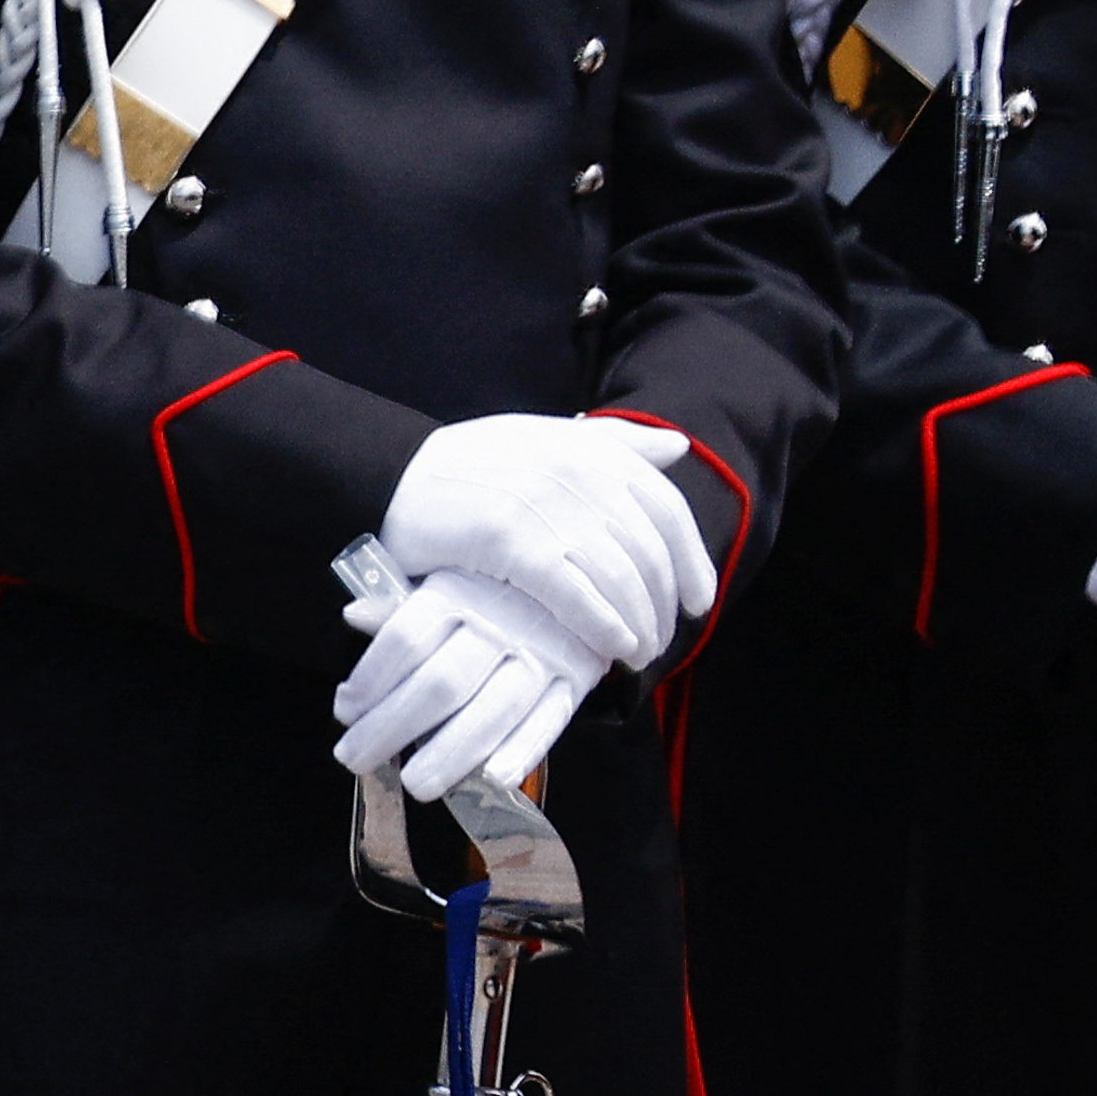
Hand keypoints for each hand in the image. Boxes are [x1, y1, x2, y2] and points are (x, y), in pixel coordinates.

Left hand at [334, 566, 605, 798]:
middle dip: (392, 727)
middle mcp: (502, 618)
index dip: (371, 679)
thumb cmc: (499, 577)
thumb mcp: (449, 572)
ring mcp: (543, 648)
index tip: (344, 708)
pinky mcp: (577, 674)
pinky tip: (491, 779)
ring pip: (493, 708)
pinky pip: (550, 719)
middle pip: (442, 682)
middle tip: (353, 757)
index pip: (406, 638)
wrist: (591, 557)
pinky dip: (522, 751)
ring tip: (414, 783)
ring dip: (450, 753)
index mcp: (462, 588)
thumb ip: (401, 601)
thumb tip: (352, 615)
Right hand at [385, 414, 713, 671]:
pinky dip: (602, 623)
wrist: (394, 475)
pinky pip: (574, 591)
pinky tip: (614, 649)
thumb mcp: (548, 439)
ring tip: (642, 656)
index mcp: (593, 449)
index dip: (692, 558)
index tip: (701, 600)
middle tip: (667, 640)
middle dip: (666, 601)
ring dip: (640, 621)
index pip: (666, 508)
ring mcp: (546, 505)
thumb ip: (614, 444)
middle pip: (648, 548)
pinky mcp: (512, 541)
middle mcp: (579, 472)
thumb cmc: (473, 464)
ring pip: (619, 573)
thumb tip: (678, 447)